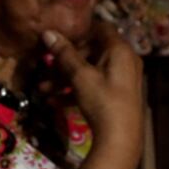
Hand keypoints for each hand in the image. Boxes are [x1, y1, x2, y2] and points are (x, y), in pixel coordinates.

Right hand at [43, 24, 142, 168]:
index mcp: (120, 50)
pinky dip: (76, 91)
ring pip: (90, 72)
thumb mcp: (80, 76)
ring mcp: (121, 79)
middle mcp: (124, 60)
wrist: (120, 139)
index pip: (100, 29)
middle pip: (91, 53)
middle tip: (46, 70)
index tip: (60, 40)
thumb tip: (48, 32)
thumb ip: (64, 54)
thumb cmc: (102, 100)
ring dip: (65, 79)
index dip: (79, 32)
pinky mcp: (116, 96)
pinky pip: (94, 87)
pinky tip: (54, 103)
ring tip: (44, 91)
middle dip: (65, 62)